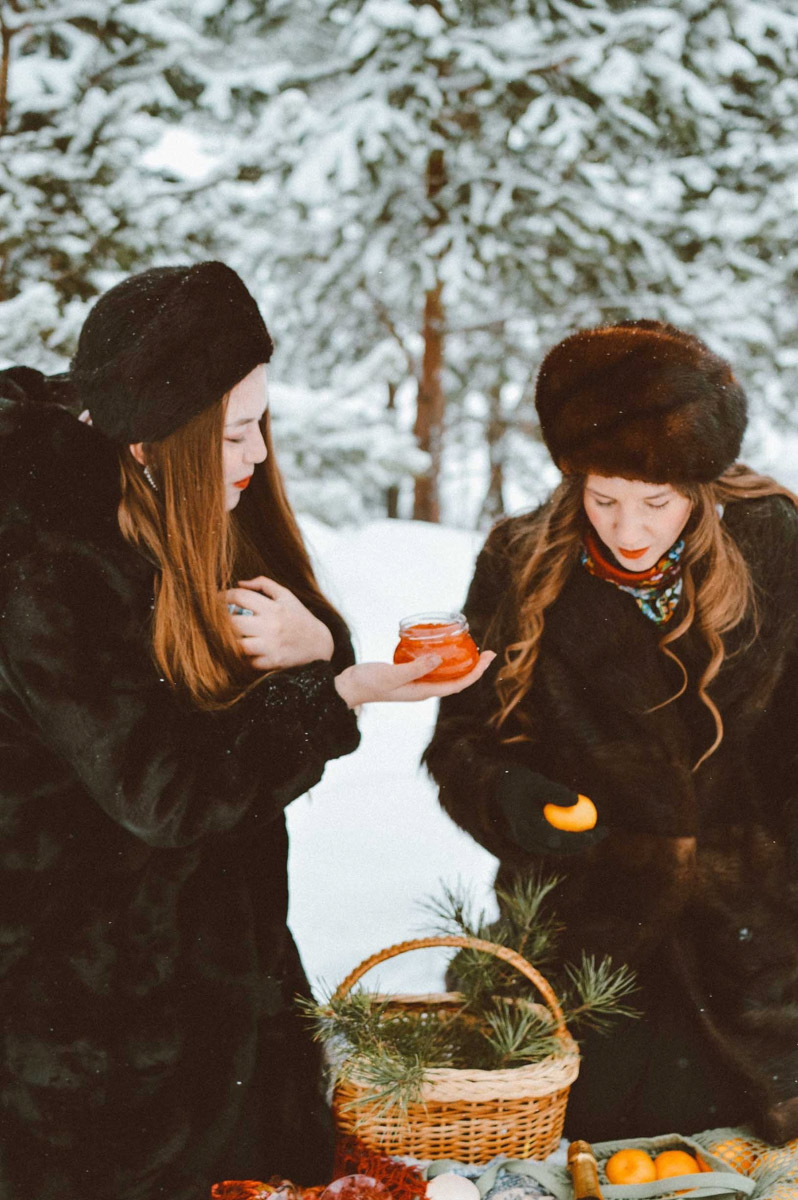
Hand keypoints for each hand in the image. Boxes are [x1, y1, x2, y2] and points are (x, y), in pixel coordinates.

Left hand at [225, 576, 334, 669]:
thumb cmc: (299, 618)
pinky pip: (247, 662)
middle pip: (232, 622)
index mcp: (273, 608)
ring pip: (236, 644)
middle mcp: (271, 627)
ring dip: (229, 640)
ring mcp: (271, 646)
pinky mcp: (272, 663)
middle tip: (216, 619)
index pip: (240, 597)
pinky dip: (242, 657)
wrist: (320, 645)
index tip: (216, 599)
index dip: (223, 596)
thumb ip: (264, 585)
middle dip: (220, 620)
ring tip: (228, 635)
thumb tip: (239, 583)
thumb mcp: (286, 596)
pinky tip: (242, 650)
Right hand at [334, 651, 495, 707]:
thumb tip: (439, 659)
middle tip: (486, 651)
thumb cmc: (367, 683)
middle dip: (473, 667)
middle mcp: (423, 689)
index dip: (476, 672)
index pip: (458, 684)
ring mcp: (416, 683)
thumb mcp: (392, 674)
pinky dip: (442, 658)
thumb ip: (415, 668)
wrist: (347, 687)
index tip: (488, 658)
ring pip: (445, 674)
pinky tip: (441, 646)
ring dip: (459, 662)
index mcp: (423, 692)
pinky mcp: (408, 675)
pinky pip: (431, 667)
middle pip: (456, 679)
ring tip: (469, 648)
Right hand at [496, 765, 607, 855]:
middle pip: (560, 847)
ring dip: (580, 843)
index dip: (577, 839)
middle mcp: (527, 840)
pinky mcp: (534, 844)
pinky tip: (589, 831)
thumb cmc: (525, 784)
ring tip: (600, 832)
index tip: (594, 832)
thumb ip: (555, 791)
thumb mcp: (539, 782)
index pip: (556, 838)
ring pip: (560, 848)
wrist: (507, 791)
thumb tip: (577, 801)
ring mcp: (530, 845)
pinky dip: (572, 838)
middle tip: (602, 832)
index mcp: (526, 827)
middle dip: (584, 844)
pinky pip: (557, 844)